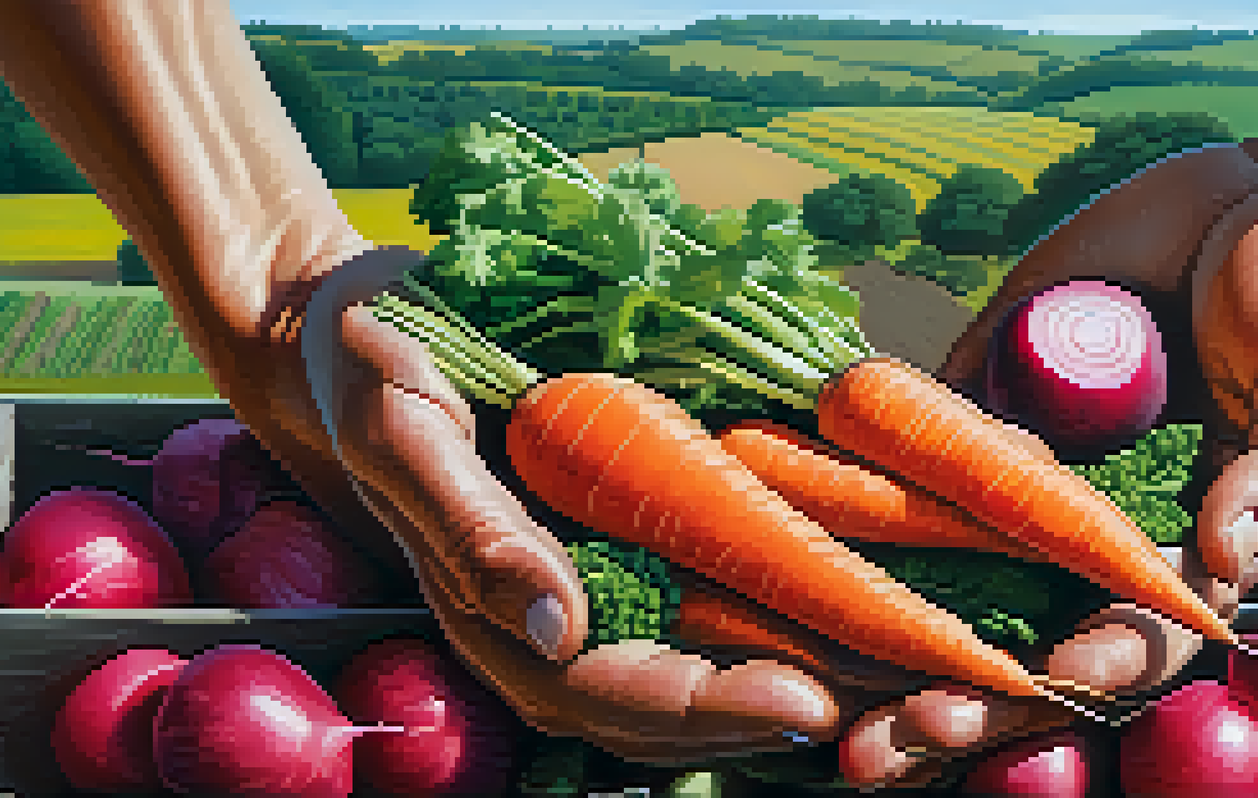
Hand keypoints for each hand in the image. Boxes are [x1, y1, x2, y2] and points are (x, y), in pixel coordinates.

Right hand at [282, 246, 848, 761]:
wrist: (362, 323)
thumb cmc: (373, 368)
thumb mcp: (402, 431)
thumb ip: (470, 532)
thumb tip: (557, 626)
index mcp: (492, 609)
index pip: (606, 691)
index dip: (705, 707)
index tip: (805, 700)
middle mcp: (551, 612)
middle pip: (671, 700)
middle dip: (776, 708)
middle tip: (889, 696)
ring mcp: (590, 574)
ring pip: (698, 658)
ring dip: (793, 668)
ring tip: (896, 668)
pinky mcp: (619, 530)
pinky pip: (703, 589)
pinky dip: (774, 602)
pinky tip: (847, 588)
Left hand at [839, 137, 1257, 786]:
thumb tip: (1224, 548)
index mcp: (1174, 553)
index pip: (1123, 640)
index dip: (1086, 673)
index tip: (1049, 681)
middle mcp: (1085, 526)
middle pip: (1015, 633)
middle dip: (959, 697)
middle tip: (892, 742)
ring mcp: (1030, 462)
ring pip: (948, 558)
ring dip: (886, 623)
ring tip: (819, 681)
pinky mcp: (987, 389)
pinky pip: (927, 438)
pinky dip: (875, 472)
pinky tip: (814, 505)